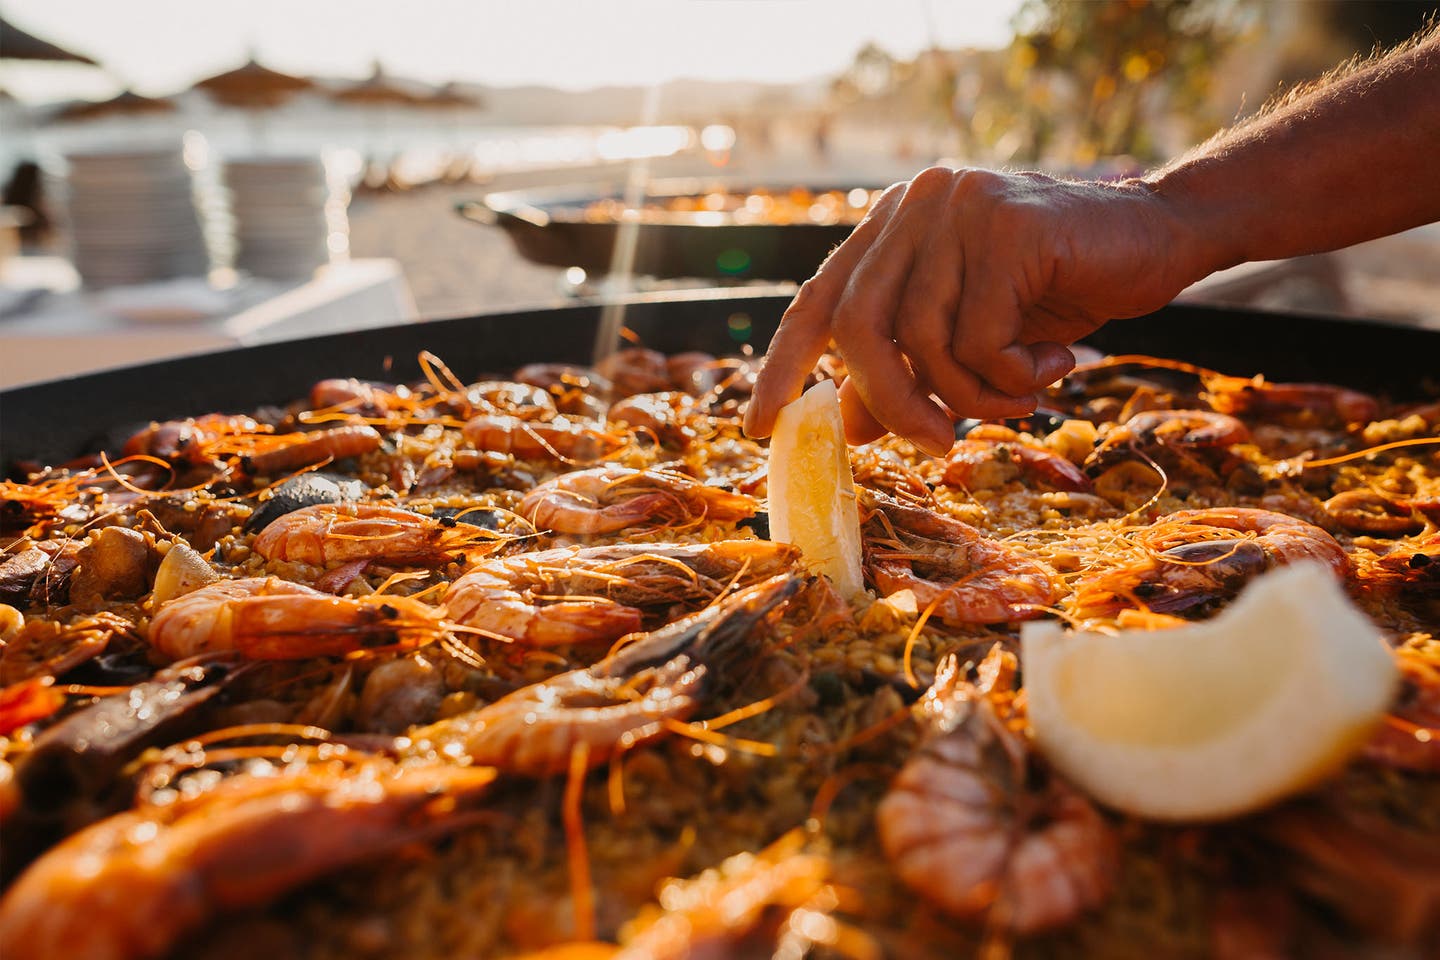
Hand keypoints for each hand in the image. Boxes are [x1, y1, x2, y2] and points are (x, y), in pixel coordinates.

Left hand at [743, 167, 1206, 455]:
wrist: (1159, 237)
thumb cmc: (1056, 292)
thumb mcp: (969, 338)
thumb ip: (905, 372)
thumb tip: (843, 428)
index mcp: (891, 226)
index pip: (816, 300)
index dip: (783, 366)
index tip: (761, 428)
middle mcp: (914, 206)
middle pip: (858, 328)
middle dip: (892, 403)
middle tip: (939, 442)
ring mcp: (957, 208)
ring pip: (923, 342)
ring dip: (974, 394)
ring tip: (1023, 390)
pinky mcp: (1005, 228)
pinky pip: (981, 340)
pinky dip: (1014, 375)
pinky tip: (1054, 358)